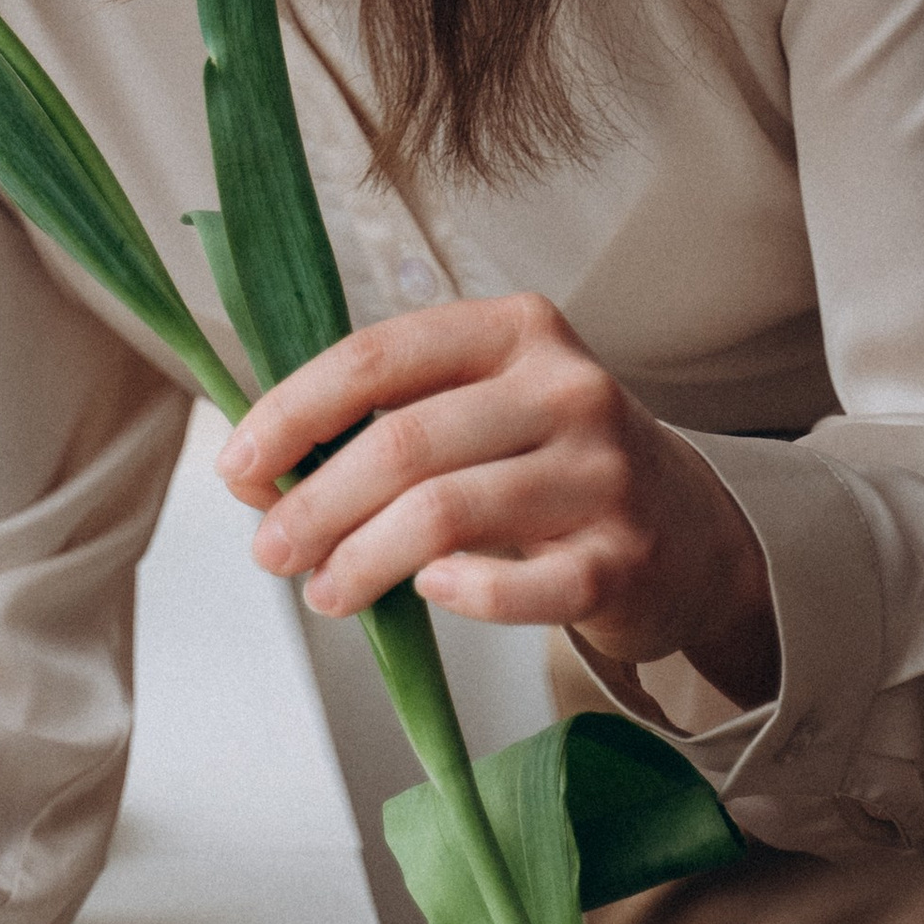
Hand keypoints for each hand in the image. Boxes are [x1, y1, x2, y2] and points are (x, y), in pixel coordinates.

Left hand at [215, 292, 780, 707]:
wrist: (689, 530)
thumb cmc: (546, 464)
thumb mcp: (476, 410)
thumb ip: (376, 424)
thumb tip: (249, 471)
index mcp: (512, 329)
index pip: (375, 358)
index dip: (291, 411)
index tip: (234, 464)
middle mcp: (566, 387)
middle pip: (404, 442)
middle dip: (314, 503)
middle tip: (268, 551)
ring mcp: (603, 471)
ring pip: (448, 512)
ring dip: (364, 559)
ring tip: (324, 592)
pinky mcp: (625, 557)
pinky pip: (524, 584)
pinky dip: (463, 592)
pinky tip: (425, 593)